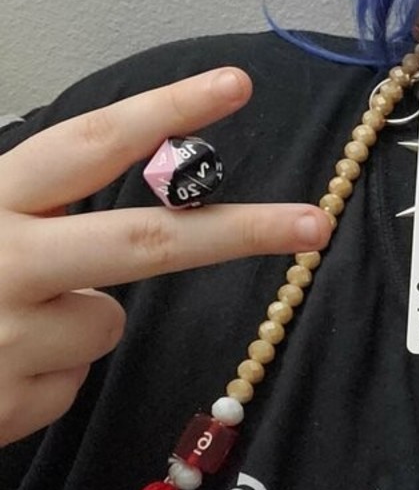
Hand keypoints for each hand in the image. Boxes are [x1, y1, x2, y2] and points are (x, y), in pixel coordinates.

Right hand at [0, 68, 331, 447]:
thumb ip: (33, 198)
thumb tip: (134, 177)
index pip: (88, 144)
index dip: (164, 110)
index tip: (235, 84)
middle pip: (145, 244)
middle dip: (241, 232)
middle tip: (315, 222)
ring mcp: (5, 338)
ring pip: (104, 323)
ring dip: (71, 324)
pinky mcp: (7, 404)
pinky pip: (69, 382)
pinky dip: (41, 377)